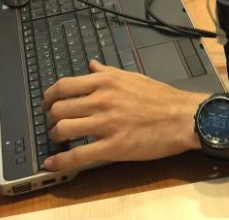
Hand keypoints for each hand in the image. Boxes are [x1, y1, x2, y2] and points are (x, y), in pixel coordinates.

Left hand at [42, 60, 202, 170]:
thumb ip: (107, 72)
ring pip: (64, 129)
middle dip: (50, 118)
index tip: (46, 103)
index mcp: (106, 81)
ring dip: (55, 136)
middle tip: (52, 124)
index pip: (63, 85)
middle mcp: (102, 100)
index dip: (48, 96)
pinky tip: (52, 164)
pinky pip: (79, 154)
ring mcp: (107, 123)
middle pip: (59, 108)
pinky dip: (61, 161)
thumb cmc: (161, 97)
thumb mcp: (132, 76)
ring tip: (58, 140)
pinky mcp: (114, 146)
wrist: (182, 117)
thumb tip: (92, 64)